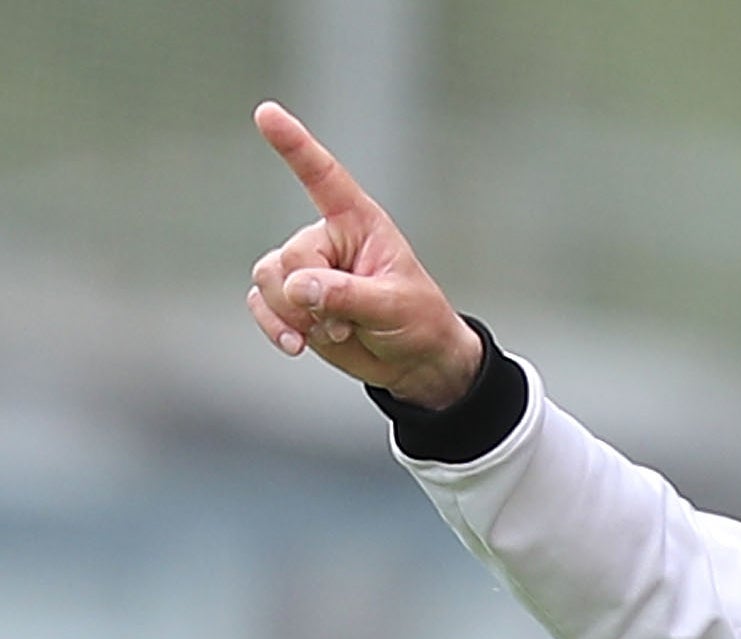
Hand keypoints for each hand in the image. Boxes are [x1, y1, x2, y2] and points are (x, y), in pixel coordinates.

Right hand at [246, 101, 480, 407]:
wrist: (414, 360)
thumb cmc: (417, 320)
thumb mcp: (393, 306)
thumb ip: (345, 295)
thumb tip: (297, 287)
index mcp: (359, 223)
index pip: (323, 177)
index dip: (295, 145)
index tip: (267, 112)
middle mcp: (327, 240)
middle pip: (290, 256)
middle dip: (310, 295)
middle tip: (349, 321)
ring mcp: (305, 269)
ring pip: (269, 279)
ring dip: (295, 315)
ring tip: (336, 330)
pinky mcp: (290, 300)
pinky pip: (260, 302)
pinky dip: (274, 326)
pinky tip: (297, 344)